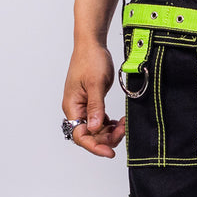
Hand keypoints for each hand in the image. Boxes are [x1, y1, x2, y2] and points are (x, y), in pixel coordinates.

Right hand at [62, 41, 125, 156]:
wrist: (92, 44)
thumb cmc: (91, 60)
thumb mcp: (96, 84)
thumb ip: (96, 107)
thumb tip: (94, 129)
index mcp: (72, 107)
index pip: (80, 135)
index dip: (95, 146)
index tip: (110, 152)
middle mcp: (76, 110)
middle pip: (89, 135)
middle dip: (106, 137)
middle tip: (123, 130)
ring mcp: (83, 107)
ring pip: (96, 129)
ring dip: (110, 131)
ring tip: (123, 124)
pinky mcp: (91, 103)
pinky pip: (99, 120)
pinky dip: (110, 124)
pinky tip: (119, 121)